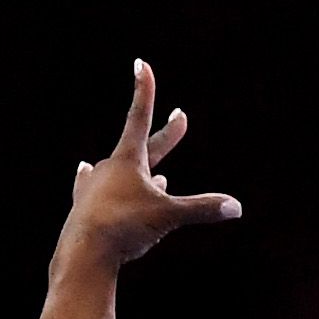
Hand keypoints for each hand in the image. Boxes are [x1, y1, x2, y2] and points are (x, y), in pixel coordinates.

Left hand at [64, 60, 243, 266]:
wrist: (82, 253)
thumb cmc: (123, 227)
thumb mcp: (167, 216)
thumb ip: (201, 209)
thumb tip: (236, 207)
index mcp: (127, 161)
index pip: (139, 118)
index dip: (144, 91)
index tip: (141, 64)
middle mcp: (109, 168)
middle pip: (141, 147)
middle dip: (166, 137)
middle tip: (180, 117)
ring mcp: (94, 187)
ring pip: (120, 172)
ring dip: (140, 171)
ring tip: (157, 176)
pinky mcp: (84, 206)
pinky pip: (94, 186)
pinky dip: (97, 179)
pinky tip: (87, 171)